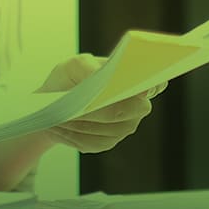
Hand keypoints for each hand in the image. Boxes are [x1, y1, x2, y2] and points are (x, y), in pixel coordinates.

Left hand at [36, 54, 166, 153]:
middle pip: (133, 110)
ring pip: (112, 128)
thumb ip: (88, 67)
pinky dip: (75, 135)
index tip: (143, 86)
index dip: (154, 85)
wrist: (52, 103)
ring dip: (85, 123)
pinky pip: (95, 142)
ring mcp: (124, 126)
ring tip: (60, 116)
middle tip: (81, 106)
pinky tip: (60, 127)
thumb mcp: (73, 65)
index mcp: (134, 79)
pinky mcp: (106, 142)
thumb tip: (98, 78)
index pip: (156, 83)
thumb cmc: (68, 78)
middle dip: (106, 108)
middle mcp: (136, 105)